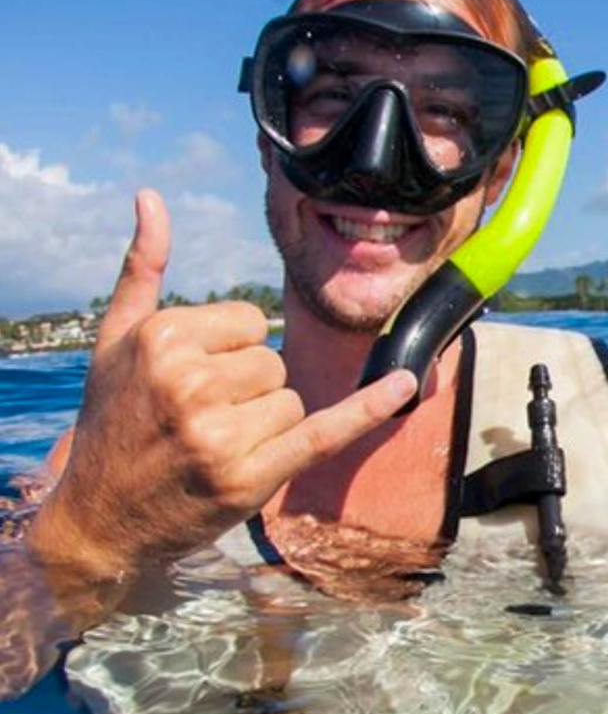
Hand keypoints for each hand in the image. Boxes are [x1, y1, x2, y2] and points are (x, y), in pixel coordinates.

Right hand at [32, 190, 415, 582]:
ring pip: (292, 401)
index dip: (229, 350)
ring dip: (265, 426)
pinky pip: (326, 431)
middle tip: (196, 421)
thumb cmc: (112, 422)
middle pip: (274, 362)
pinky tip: (402, 385)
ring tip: (211, 446)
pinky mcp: (251, 477)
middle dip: (247, 390)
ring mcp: (221, 434)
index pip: (250, 322)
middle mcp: (191, 382)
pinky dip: (367, 409)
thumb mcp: (114, 340)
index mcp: (162, 339)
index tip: (192, 381)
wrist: (98, 517)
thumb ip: (142, 268)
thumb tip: (152, 197)